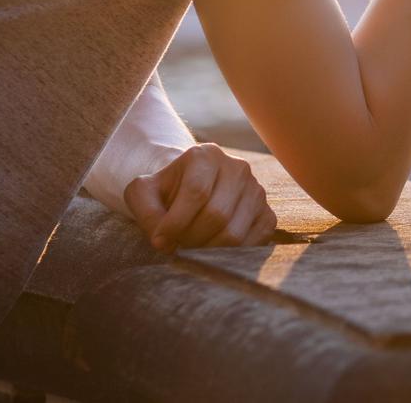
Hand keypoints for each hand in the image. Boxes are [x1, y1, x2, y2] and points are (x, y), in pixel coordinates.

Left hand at [122, 143, 277, 249]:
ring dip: (207, 250)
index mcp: (206, 155)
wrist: (189, 193)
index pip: (197, 193)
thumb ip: (146, 213)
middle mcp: (237, 168)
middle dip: (190, 239)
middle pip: (216, 215)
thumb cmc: (165, 193)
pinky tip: (212, 247)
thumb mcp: (143, 194)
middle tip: (176, 245)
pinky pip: (252, 243)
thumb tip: (163, 240)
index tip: (159, 241)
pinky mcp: (267, 214)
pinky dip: (229, 255)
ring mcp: (256, 191)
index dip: (176, 223)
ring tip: (192, 245)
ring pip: (234, 233)